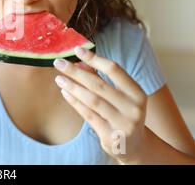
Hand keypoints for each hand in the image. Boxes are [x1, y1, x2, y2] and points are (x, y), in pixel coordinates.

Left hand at [53, 47, 147, 163]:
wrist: (135, 146)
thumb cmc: (123, 114)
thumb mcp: (119, 96)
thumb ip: (101, 79)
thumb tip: (79, 62)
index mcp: (137, 93)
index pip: (114, 70)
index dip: (94, 59)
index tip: (77, 49)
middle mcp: (133, 108)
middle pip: (99, 84)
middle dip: (76, 72)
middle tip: (59, 63)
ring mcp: (122, 123)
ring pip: (92, 100)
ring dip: (72, 87)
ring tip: (59, 78)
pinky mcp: (110, 136)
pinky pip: (88, 115)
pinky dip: (75, 102)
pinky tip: (64, 93)